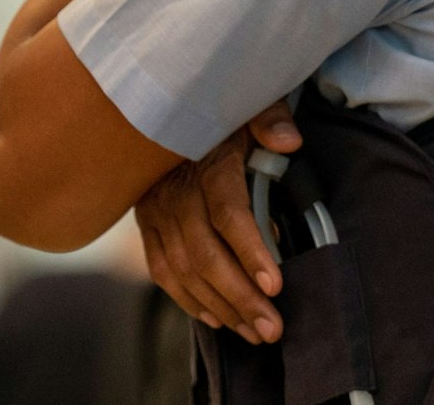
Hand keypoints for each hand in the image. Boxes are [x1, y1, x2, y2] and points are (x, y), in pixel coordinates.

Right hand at [136, 102, 303, 343]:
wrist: (167, 103)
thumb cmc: (223, 110)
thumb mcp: (249, 101)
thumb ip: (270, 119)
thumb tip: (289, 142)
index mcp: (205, 160)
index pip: (227, 212)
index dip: (251, 250)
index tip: (275, 284)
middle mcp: (173, 190)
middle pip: (206, 253)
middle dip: (241, 297)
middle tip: (273, 328)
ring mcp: (154, 209)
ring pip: (184, 270)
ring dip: (221, 307)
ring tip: (255, 332)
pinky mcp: (144, 223)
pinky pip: (162, 270)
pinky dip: (188, 299)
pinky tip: (216, 318)